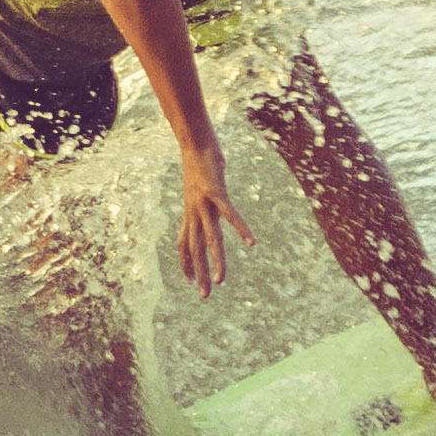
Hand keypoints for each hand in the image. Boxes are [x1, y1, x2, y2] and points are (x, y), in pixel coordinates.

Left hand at [167, 139, 239, 293]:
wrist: (194, 141)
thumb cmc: (200, 161)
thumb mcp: (200, 184)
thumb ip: (206, 197)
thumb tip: (212, 199)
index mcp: (190, 212)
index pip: (184, 243)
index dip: (185, 263)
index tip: (189, 281)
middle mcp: (194, 211)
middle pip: (195, 248)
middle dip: (199, 272)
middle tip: (204, 295)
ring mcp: (203, 203)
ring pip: (209, 238)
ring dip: (216, 261)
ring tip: (221, 281)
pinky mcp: (215, 192)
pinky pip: (229, 215)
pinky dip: (241, 229)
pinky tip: (252, 242)